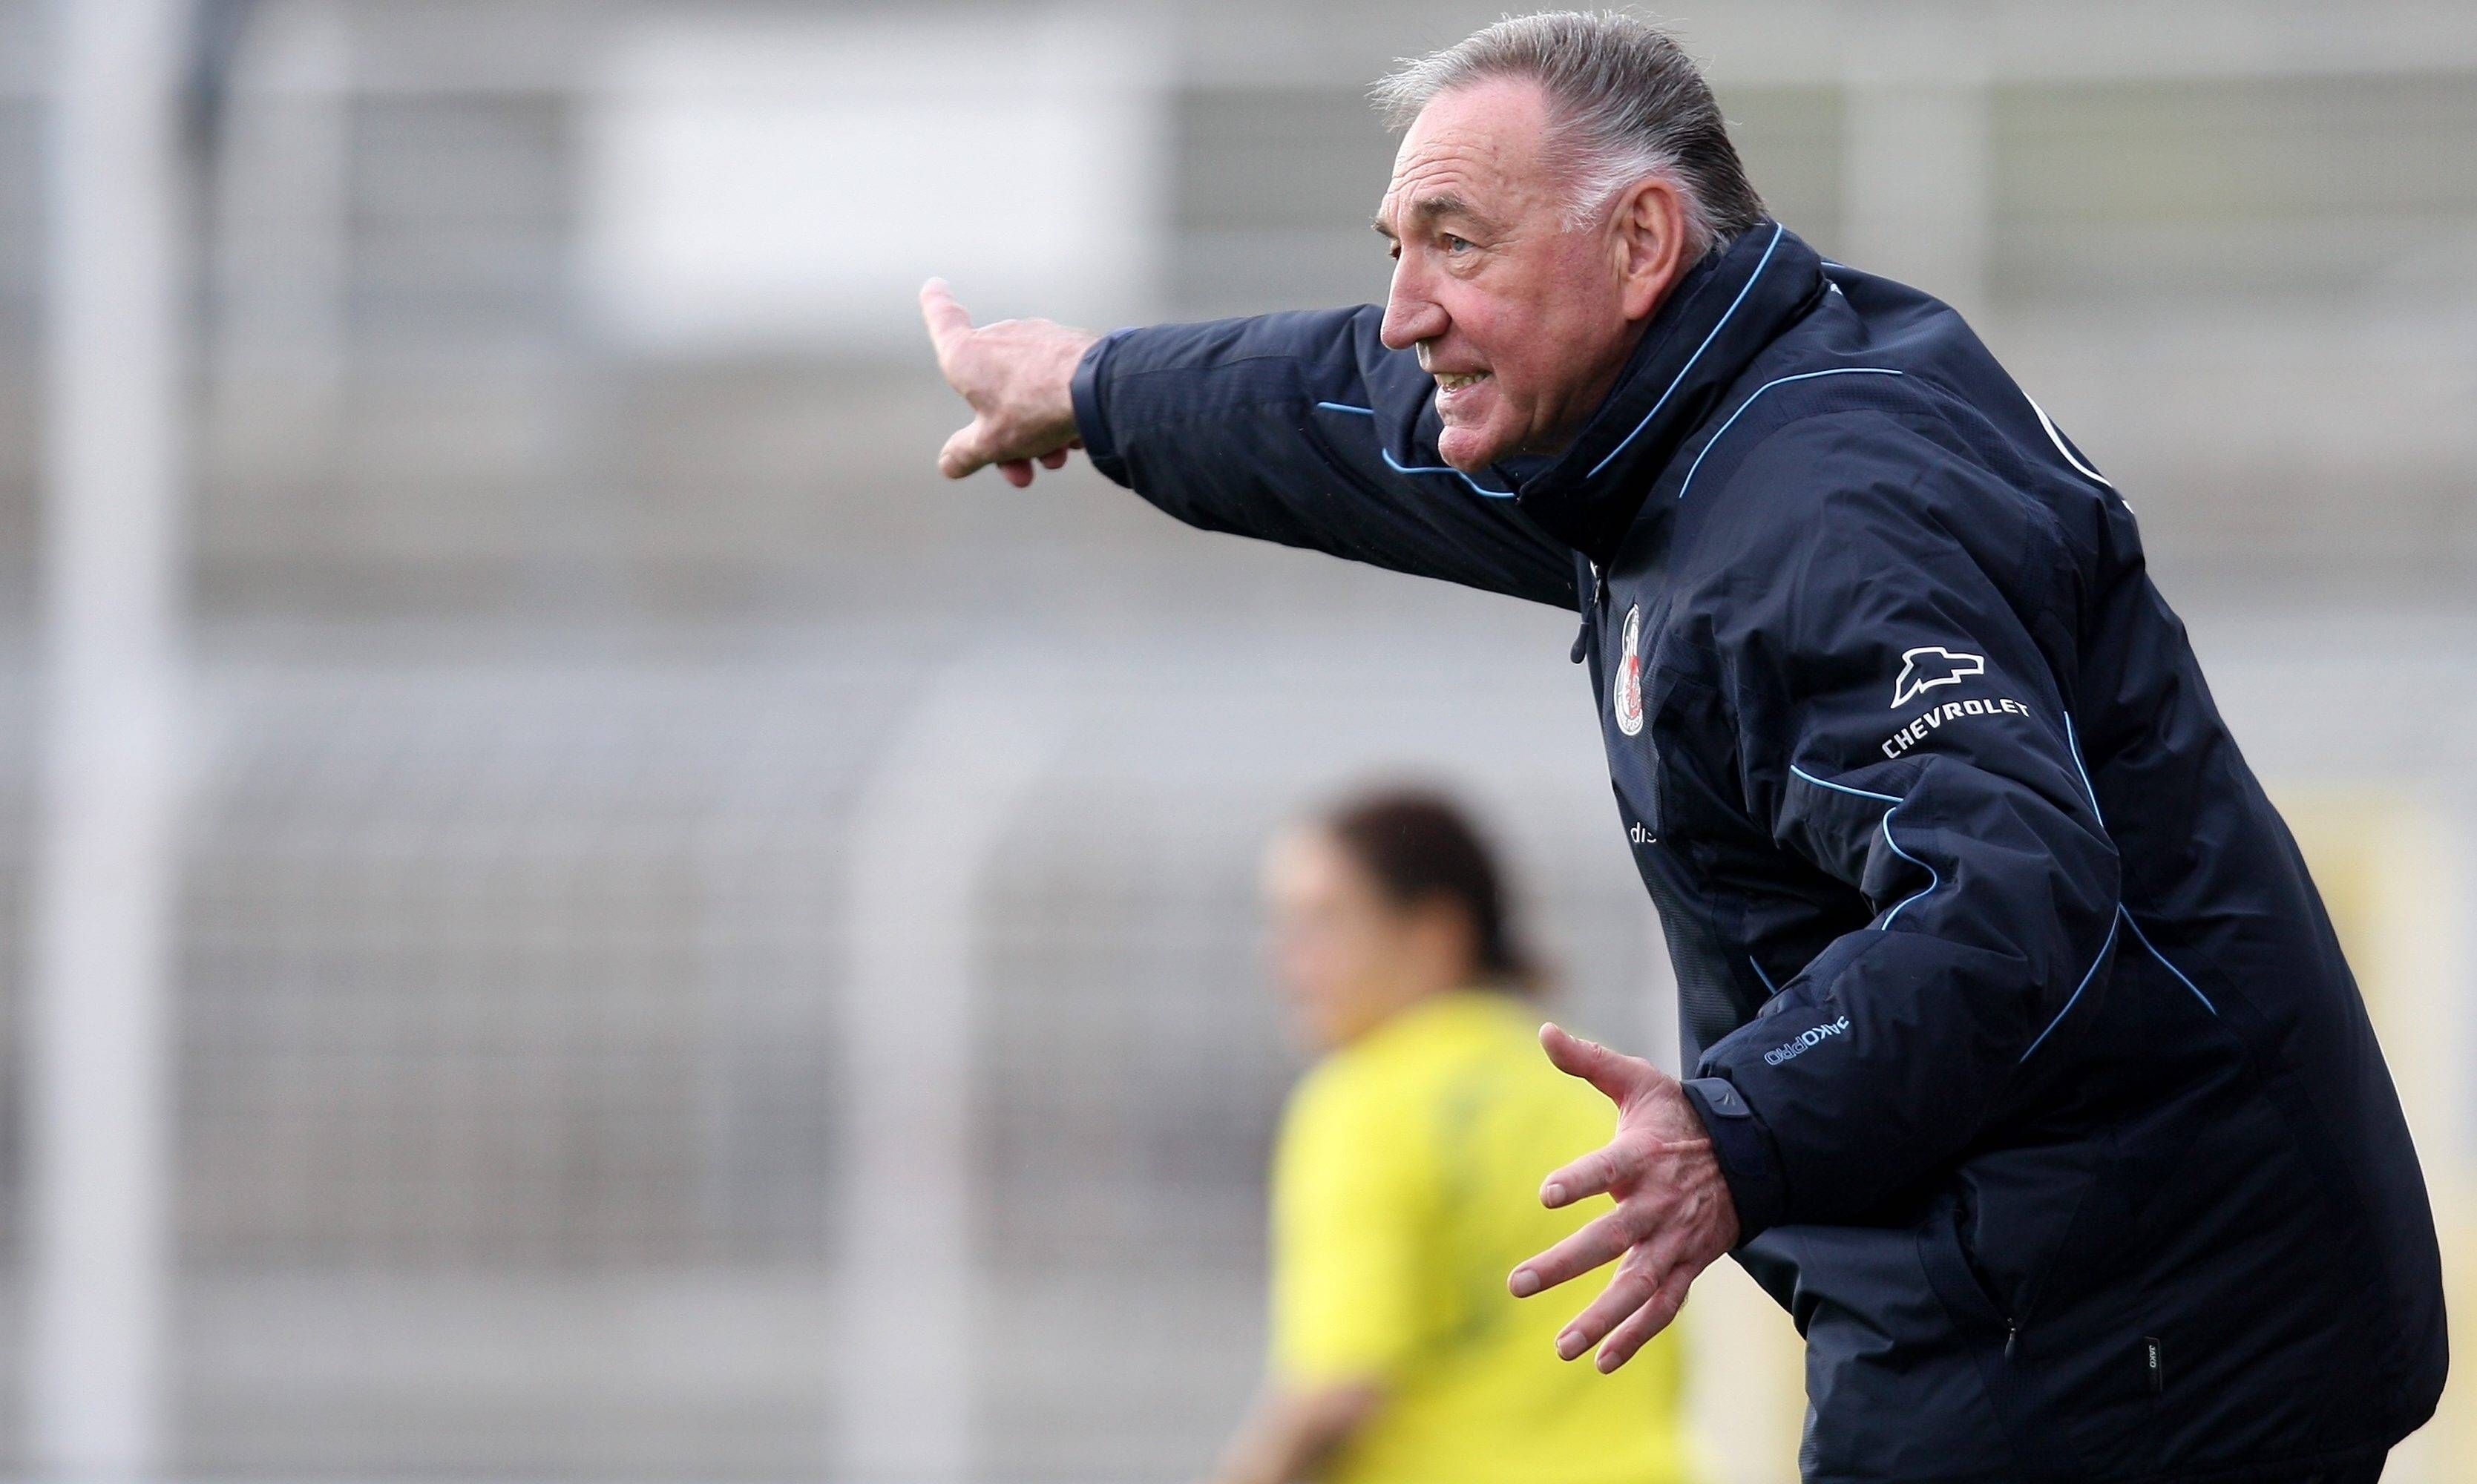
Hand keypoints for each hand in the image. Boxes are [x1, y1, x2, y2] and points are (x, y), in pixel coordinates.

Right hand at [919, 278, 1095, 486]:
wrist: (1098, 389)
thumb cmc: (1033, 408)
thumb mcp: (992, 443)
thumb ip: (965, 453)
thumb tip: (948, 464)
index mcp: (966, 353)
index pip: (942, 317)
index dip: (935, 302)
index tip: (933, 286)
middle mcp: (999, 336)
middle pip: (991, 387)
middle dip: (1003, 435)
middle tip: (1021, 474)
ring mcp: (1038, 338)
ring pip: (1026, 390)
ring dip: (1036, 432)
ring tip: (1055, 460)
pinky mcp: (1070, 346)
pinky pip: (1055, 384)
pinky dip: (1059, 413)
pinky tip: (1076, 440)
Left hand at [1509, 1023, 1739, 1371]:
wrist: (1747, 1154)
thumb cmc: (1677, 1117)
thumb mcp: (1639, 1081)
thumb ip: (1589, 1061)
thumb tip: (1544, 1030)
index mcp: (1642, 1157)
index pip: (1607, 1168)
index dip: (1580, 1180)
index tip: (1546, 1193)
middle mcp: (1658, 1204)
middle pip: (1611, 1239)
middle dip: (1566, 1264)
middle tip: (1518, 1283)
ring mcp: (1675, 1241)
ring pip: (1638, 1286)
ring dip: (1601, 1318)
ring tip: (1562, 1346)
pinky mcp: (1687, 1266)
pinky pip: (1663, 1307)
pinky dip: (1637, 1336)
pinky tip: (1602, 1360)